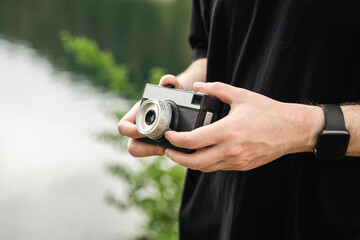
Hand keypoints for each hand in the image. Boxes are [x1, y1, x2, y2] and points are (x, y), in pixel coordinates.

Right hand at [117, 75, 183, 156]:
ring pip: (143, 152)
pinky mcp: (157, 145)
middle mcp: (139, 128)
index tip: (143, 132)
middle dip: (144, 149)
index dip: (129, 131)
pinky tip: (174, 149)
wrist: (182, 102)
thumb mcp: (174, 87)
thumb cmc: (173, 92)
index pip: (123, 126)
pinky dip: (163, 151)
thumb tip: (167, 81)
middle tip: (161, 147)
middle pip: (132, 146)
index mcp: (137, 114)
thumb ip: (171, 82)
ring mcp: (147, 139)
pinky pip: (155, 152)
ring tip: (168, 149)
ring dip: (154, 152)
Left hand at [164, 82, 322, 170]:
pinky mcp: (242, 166)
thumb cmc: (268, 111)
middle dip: (176, 157)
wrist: (292, 129)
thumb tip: (198, 85)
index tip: (168, 134)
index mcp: (228, 131)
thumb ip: (217, 89)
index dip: (175, 140)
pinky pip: (217, 168)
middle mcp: (231, 150)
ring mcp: (237, 161)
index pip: (192, 141)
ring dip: (189, 162)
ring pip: (205, 168)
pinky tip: (201, 153)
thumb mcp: (241, 95)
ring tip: (181, 153)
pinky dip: (205, 163)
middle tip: (168, 149)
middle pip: (194, 162)